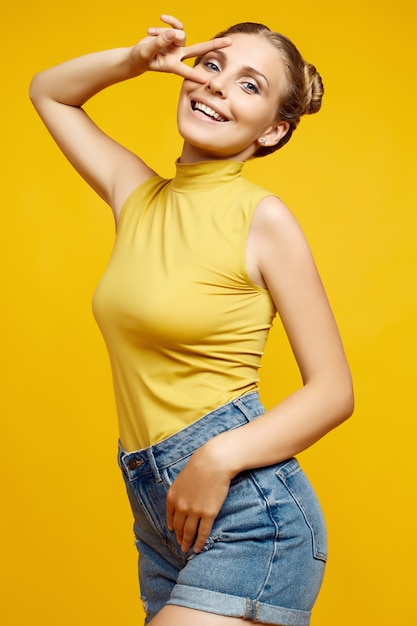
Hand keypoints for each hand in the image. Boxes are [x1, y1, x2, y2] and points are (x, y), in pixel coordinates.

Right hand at [130, 14, 230, 81]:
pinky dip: (170, 20)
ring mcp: (178, 47)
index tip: (205, 80)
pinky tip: (162, 17)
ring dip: (163, 32)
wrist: (139, 56)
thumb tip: (172, 33)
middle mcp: (179, 56)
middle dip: (214, 46)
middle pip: (199, 49)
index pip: (185, 71)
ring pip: (179, 34)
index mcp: (172, 65)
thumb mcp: (146, 52)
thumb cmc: (142, 58)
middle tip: (230, 42)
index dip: (194, 75)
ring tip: (151, 34)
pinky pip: (177, 25)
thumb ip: (159, 43)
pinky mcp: (174, 37)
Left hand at [166, 438, 233, 553]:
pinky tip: (198, 548)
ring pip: (189, 532)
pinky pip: (203, 532)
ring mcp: (194, 511)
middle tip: (180, 545)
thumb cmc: (200, 464)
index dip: (172, 526)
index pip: (170, 517)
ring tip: (187, 549)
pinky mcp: (208, 513)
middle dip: (179, 537)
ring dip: (187, 543)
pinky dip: (200, 542)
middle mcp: (181, 506)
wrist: (214, 462)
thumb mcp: (182, 478)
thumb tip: (182, 499)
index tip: (173, 532)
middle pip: (179, 527)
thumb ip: (180, 491)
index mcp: (172, 496)